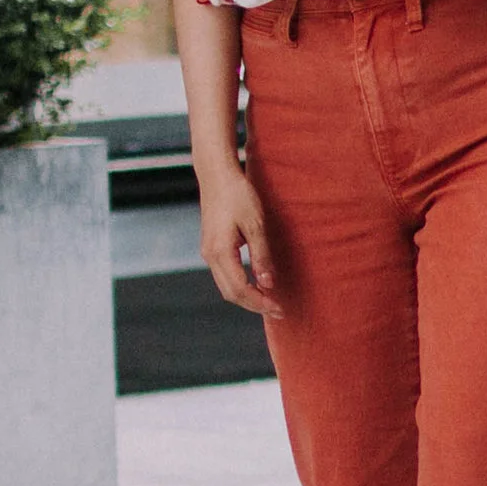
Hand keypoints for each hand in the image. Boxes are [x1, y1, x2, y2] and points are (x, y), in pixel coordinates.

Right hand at [199, 169, 282, 317]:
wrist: (216, 175)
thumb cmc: (238, 195)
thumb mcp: (255, 224)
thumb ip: (261, 255)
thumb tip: (268, 284)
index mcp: (220, 252)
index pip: (240, 289)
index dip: (260, 302)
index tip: (279, 308)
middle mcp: (210, 256)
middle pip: (231, 293)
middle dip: (254, 305)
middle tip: (278, 310)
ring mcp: (208, 252)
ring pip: (226, 286)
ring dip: (247, 297)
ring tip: (269, 301)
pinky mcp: (211, 247)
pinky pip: (225, 275)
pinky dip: (240, 285)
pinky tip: (256, 284)